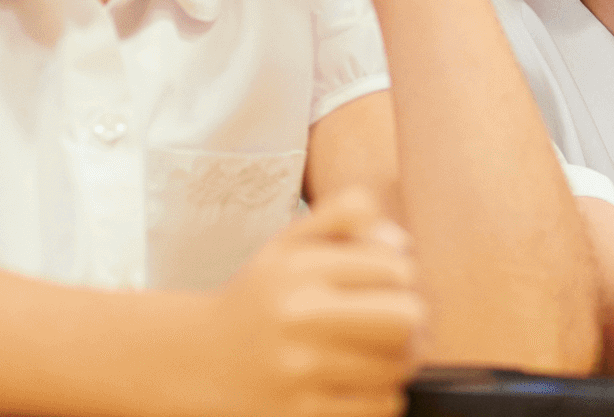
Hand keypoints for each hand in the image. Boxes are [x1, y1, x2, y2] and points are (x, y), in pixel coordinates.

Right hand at [207, 187, 424, 416]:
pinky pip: (381, 405)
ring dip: (402, 358)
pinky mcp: (300, 412)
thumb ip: (344, 215)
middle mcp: (298, 316)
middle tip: (403, 322)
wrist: (197, 358)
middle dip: (415, 319)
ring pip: (399, 365)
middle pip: (407, 318)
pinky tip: (366, 381)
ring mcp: (299, 369)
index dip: (405, 277)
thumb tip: (402, 243)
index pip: (396, 268)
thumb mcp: (289, 241)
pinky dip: (386, 394)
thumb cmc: (260, 296)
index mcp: (299, 268)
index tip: (390, 286)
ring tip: (383, 351)